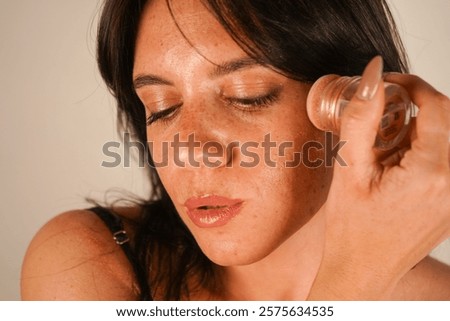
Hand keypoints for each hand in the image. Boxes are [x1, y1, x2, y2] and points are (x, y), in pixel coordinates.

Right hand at [308, 57, 449, 299]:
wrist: (362, 269)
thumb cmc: (352, 228)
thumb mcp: (350, 169)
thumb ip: (361, 117)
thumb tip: (373, 73)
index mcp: (433, 172)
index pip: (437, 106)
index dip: (410, 86)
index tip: (386, 86)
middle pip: (448, 118)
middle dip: (416, 108)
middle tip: (381, 117)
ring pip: (449, 136)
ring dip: (420, 129)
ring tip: (387, 148)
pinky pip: (449, 157)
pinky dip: (427, 148)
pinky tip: (399, 165)